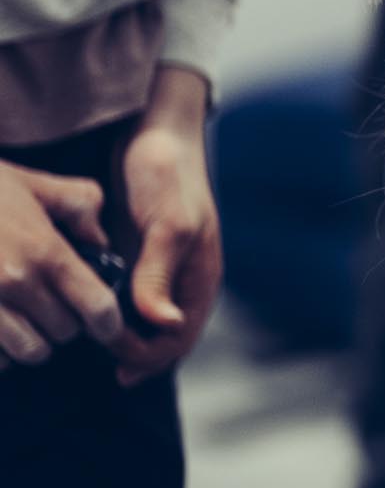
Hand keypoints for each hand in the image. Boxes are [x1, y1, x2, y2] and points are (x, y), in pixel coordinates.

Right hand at [0, 160, 128, 369]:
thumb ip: (79, 205)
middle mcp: (16, 282)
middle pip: (65, 332)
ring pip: (30, 350)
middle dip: (65, 323)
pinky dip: (2, 352)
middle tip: (52, 306)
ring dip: (33, 340)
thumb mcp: (34, 184)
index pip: (97, 306)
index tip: (106, 326)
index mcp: (45, 252)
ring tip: (25, 320)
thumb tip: (100, 239)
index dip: (108, 323)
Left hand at [111, 66, 222, 385]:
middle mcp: (182, 282)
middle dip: (129, 353)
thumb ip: (159, 274)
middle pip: (160, 340)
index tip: (109, 350)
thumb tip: (162, 323)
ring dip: (117, 336)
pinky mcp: (137, 257)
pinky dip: (107, 311)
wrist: (155, 131)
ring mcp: (159, 271)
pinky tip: (81, 310)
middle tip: (90, 348)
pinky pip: (125, 298)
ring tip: (83, 338)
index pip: (178, 340)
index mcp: (200, 279)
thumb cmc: (168, 174)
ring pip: (142, 323)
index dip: (146, 355)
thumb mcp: (166, 224)